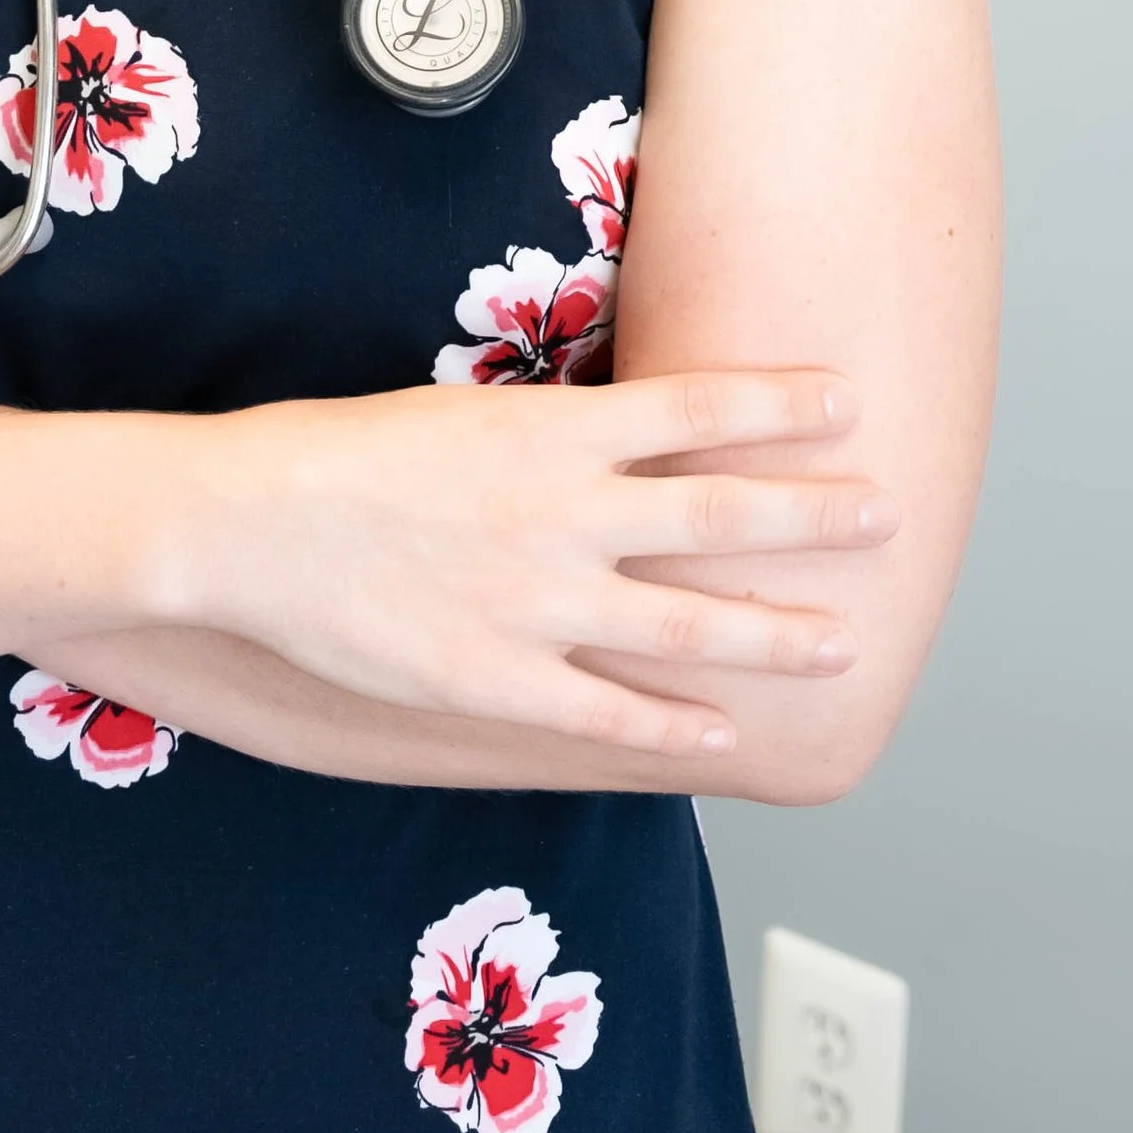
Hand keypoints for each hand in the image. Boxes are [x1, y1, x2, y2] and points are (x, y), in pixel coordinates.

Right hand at [155, 371, 897, 757]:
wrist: (249, 521)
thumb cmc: (338, 454)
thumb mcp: (457, 412)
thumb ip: (545, 433)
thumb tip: (617, 434)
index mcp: (551, 432)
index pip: (699, 409)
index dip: (781, 404)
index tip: (846, 397)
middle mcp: (565, 515)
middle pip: (721, 514)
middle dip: (813, 515)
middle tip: (884, 512)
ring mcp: (539, 603)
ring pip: (690, 622)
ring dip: (775, 632)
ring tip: (841, 640)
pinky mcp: (500, 678)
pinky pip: (611, 714)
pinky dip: (676, 726)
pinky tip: (723, 735)